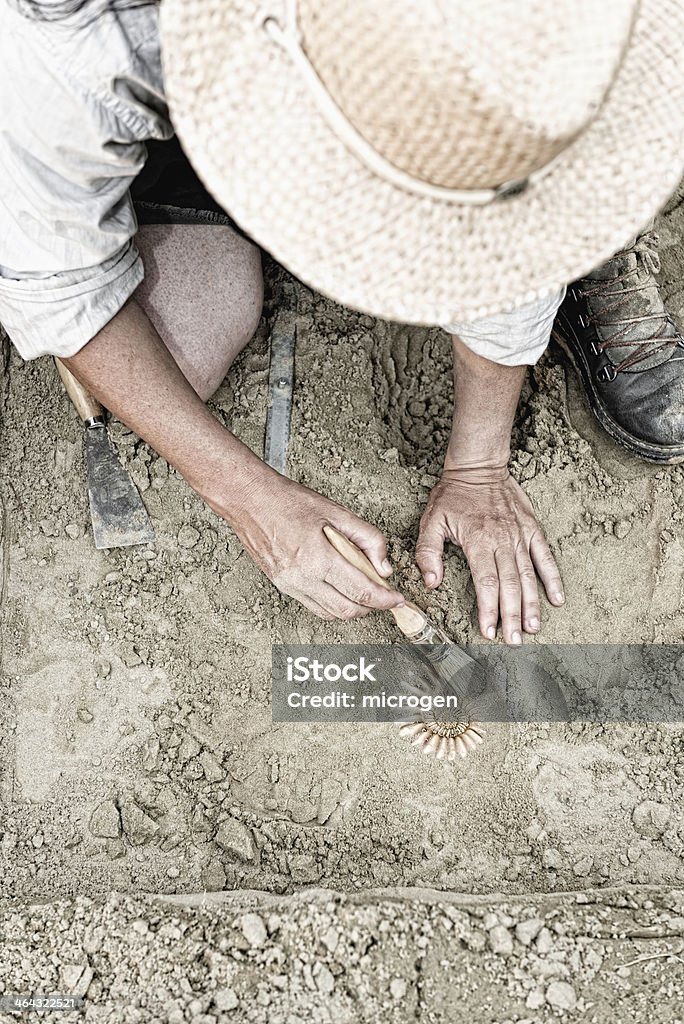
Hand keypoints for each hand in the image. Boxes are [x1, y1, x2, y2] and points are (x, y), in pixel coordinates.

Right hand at [223, 473, 404, 620]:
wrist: (249, 501)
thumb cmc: (289, 502)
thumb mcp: (337, 512)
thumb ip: (368, 539)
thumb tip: (384, 567)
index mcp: (318, 558)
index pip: (360, 591)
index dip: (385, 599)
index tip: (397, 599)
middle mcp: (301, 578)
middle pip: (347, 610)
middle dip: (371, 607)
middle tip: (385, 596)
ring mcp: (289, 585)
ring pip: (330, 614)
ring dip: (352, 608)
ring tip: (364, 591)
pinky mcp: (282, 586)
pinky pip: (314, 607)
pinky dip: (333, 605)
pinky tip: (341, 589)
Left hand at [415, 468, 563, 643]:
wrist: (479, 467)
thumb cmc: (452, 495)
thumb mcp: (430, 521)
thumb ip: (428, 553)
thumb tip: (431, 583)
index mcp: (478, 541)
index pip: (486, 583)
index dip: (488, 609)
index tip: (488, 631)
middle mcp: (503, 540)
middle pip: (510, 585)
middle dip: (512, 616)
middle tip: (515, 641)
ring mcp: (520, 535)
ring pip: (529, 576)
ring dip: (532, 604)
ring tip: (534, 628)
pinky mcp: (532, 529)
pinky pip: (545, 557)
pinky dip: (553, 578)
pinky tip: (558, 599)